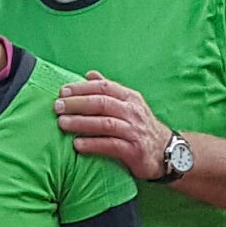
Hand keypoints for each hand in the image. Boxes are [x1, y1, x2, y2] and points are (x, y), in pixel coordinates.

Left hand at [55, 70, 170, 179]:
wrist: (168, 152)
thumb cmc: (141, 127)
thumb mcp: (129, 105)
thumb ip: (109, 90)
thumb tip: (89, 74)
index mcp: (130, 98)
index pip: (104, 87)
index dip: (82, 88)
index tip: (62, 91)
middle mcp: (133, 112)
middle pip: (102, 103)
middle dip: (77, 103)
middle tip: (57, 106)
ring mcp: (134, 131)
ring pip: (105, 123)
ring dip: (81, 123)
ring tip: (62, 123)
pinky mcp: (134, 150)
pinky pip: (111, 145)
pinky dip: (93, 144)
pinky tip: (77, 145)